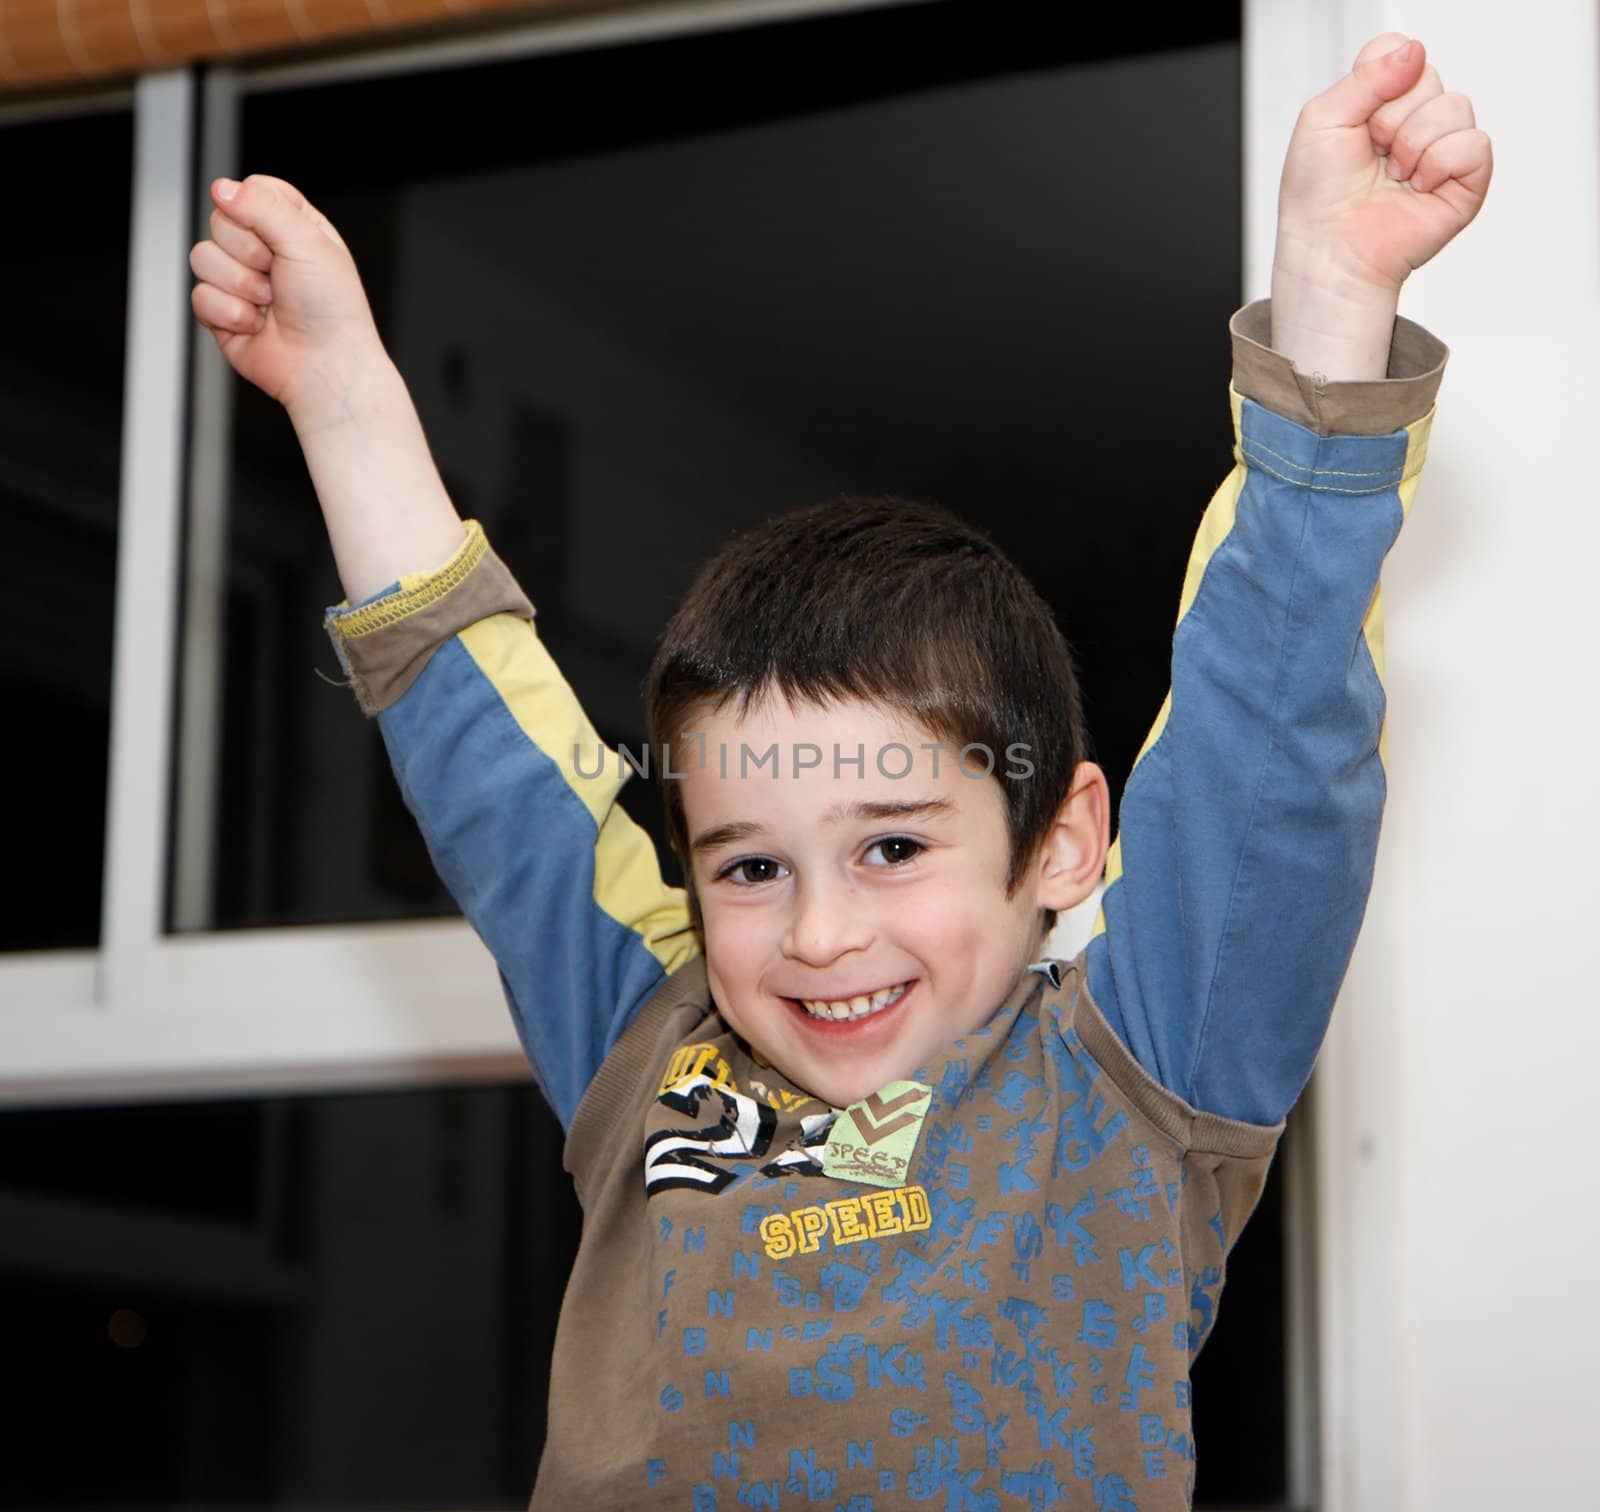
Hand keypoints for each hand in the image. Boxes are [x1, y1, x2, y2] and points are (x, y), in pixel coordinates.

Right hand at [189, 174, 389, 420]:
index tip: (278, 236)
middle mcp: (264, 250)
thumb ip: (264, 206)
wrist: (325, 367)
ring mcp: (240, 280)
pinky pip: (199, 296)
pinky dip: (229, 313)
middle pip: (219, 222)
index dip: (254, 209)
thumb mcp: (308, 242)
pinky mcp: (222, 312)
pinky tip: (257, 325)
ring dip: (240, 285)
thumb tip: (221, 187)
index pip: (249, 190)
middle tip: (278, 276)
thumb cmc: (332, 310)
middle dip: (248, 253)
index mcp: (291, 226)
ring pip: (202, 257)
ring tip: (270, 304)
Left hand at [1275, 34, 1492, 303]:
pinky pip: (1475, 143)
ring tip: (1392, 175)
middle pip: (1428, 76)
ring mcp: (1442, 148)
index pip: (1400, 53)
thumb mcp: (1321, 119)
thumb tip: (1415, 51)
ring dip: (1413, 143)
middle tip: (1371, 152)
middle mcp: (1413, 120)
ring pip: (1456, 106)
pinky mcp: (1466, 180)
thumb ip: (1367, 75)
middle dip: (1391, 116)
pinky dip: (1440, 164)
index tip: (1357, 115)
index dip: (1380, 77)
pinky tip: (1417, 186)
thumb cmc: (1316, 196)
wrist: (1329, 251)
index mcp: (1379, 103)